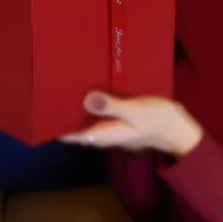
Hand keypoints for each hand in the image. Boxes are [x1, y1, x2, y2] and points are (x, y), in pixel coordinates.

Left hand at [59, 92, 203, 157]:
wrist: (180, 129)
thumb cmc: (158, 120)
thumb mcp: (135, 110)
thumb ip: (111, 106)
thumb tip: (85, 100)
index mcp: (105, 134)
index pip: (73, 134)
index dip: (57, 126)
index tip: (42, 112)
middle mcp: (105, 134)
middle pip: (78, 128)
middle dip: (65, 114)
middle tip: (50, 93)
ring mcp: (113, 128)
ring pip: (88, 121)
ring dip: (78, 109)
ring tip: (65, 87)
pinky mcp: (121, 120)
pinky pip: (100, 114)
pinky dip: (92, 105)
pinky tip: (91, 89)